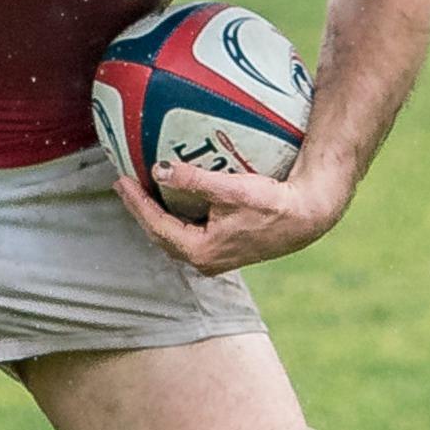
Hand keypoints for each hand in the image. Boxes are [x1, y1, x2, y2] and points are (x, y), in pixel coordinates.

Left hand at [114, 160, 344, 275]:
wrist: (308, 217)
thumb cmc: (273, 204)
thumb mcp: (231, 190)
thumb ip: (193, 180)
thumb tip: (158, 169)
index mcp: (201, 251)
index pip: (156, 225)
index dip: (136, 202)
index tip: (121, 179)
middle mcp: (206, 260)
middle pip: (161, 235)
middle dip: (141, 210)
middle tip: (125, 185)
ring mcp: (217, 257)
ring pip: (175, 237)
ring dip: (158, 216)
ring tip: (145, 193)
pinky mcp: (228, 249)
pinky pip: (191, 234)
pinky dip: (177, 218)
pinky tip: (177, 200)